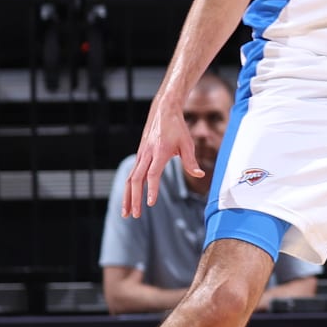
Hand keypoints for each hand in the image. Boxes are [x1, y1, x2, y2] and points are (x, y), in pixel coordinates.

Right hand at [123, 94, 197, 217]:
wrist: (163, 111)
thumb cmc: (178, 128)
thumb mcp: (188, 143)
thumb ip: (191, 161)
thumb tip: (200, 175)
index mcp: (159, 152)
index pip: (153, 174)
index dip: (152, 189)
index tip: (150, 203)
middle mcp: (146, 154)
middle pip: (136, 180)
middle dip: (134, 199)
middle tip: (135, 215)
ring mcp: (141, 155)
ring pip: (130, 178)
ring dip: (127, 196)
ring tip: (126, 213)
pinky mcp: (139, 155)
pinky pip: (131, 174)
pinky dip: (129, 188)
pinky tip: (129, 199)